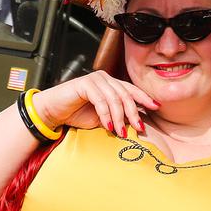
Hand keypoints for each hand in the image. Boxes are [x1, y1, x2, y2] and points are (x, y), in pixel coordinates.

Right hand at [29, 70, 158, 137]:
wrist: (53, 112)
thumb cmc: (76, 114)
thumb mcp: (102, 118)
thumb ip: (117, 117)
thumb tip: (136, 124)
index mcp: (110, 84)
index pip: (131, 90)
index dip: (144, 98)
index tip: (156, 108)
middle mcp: (105, 78)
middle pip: (126, 95)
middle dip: (134, 113)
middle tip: (139, 128)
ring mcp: (95, 79)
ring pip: (115, 98)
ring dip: (119, 118)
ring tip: (120, 132)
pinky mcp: (85, 84)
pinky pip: (101, 100)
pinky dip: (106, 115)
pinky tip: (108, 126)